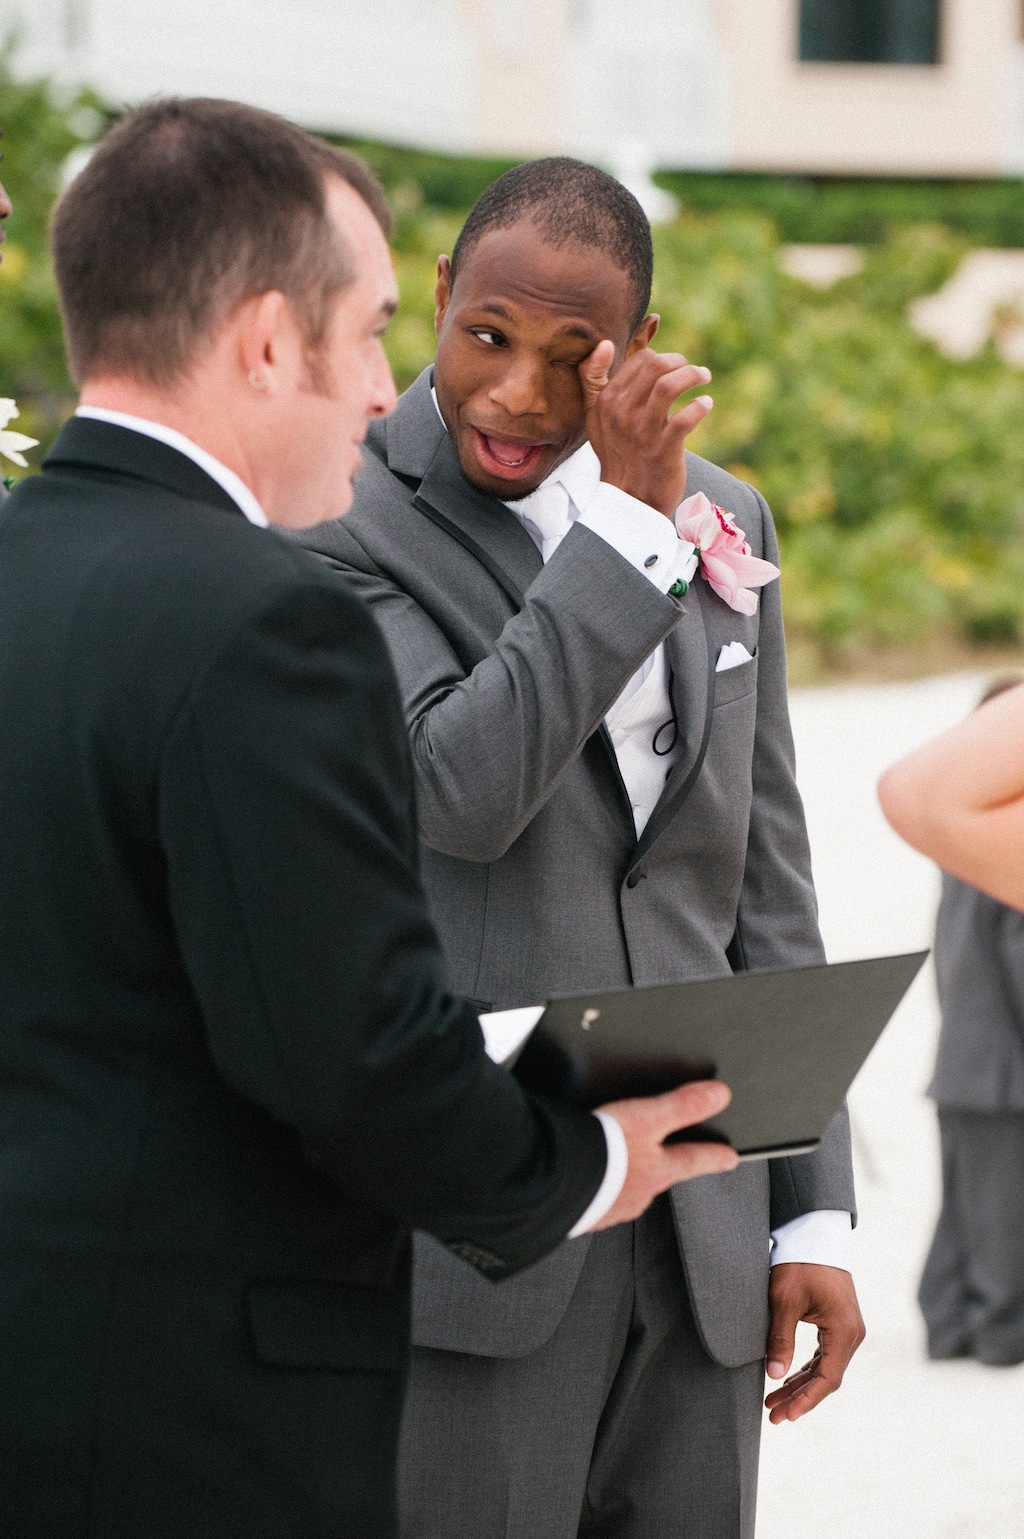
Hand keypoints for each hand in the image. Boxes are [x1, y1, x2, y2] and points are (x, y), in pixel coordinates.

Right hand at [578, 338, 713, 517]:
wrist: (628, 499)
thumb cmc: (616, 452)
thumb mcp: (596, 416)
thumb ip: (595, 379)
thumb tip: (604, 343)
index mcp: (606, 401)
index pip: (640, 359)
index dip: (662, 357)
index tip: (674, 367)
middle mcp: (621, 414)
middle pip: (655, 366)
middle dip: (681, 362)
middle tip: (694, 371)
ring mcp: (642, 433)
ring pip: (669, 387)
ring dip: (694, 376)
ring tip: (704, 377)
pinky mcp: (663, 450)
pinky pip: (686, 419)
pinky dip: (701, 406)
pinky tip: (706, 404)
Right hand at [590, 1080, 737, 1229]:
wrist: (556, 1184)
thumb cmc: (601, 1155)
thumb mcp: (648, 1119)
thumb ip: (682, 1106)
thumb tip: (720, 1095)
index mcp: (659, 1171)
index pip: (694, 1160)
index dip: (713, 1156)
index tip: (730, 1158)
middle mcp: (640, 1193)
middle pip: (661, 1177)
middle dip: (666, 1169)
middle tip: (673, 1163)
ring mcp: (612, 1206)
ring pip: (630, 1189)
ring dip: (628, 1179)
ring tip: (621, 1167)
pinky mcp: (584, 1211)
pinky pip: (599, 1197)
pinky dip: (598, 1188)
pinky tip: (587, 1180)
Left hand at [763, 1263, 864, 1423]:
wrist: (814, 1235)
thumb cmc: (799, 1264)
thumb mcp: (784, 1300)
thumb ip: (780, 1339)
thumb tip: (774, 1376)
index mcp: (843, 1330)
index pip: (827, 1378)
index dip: (805, 1400)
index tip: (785, 1415)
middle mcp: (852, 1334)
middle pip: (826, 1377)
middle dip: (799, 1398)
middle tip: (772, 1415)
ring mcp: (847, 1329)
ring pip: (825, 1368)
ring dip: (801, 1385)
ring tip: (773, 1402)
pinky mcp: (838, 1323)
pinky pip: (824, 1355)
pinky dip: (806, 1369)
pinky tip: (788, 1380)